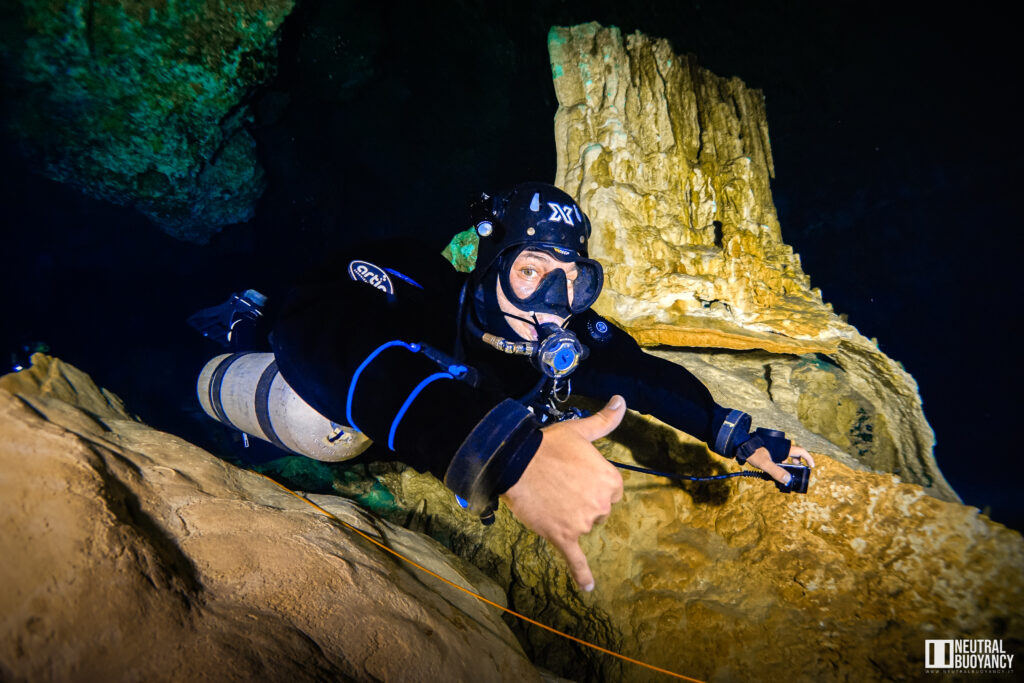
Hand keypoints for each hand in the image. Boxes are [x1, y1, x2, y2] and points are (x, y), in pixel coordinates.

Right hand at [501, 395, 625, 592]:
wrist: (516, 462)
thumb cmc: (548, 445)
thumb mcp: (580, 430)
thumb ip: (605, 421)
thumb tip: (621, 401)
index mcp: (610, 480)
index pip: (610, 491)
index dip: (591, 484)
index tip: (575, 477)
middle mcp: (602, 504)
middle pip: (599, 511)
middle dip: (582, 502)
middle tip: (560, 487)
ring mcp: (583, 522)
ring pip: (584, 527)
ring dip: (570, 518)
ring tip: (550, 499)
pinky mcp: (564, 536)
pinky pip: (576, 560)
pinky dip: (582, 575)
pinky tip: (588, 588)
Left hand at [745, 443, 814, 485]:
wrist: (740, 445)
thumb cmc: (753, 452)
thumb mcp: (765, 463)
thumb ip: (776, 471)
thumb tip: (787, 480)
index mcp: (784, 448)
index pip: (801, 451)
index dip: (808, 458)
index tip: (812, 466)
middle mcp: (781, 447)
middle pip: (794, 455)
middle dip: (796, 464)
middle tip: (795, 473)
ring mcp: (775, 449)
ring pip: (785, 458)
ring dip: (786, 466)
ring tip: (782, 475)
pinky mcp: (769, 451)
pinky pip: (778, 458)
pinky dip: (779, 464)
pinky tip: (773, 471)